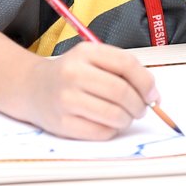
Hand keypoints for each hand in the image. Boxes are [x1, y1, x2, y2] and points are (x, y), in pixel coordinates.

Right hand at [21, 42, 159, 139]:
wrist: (32, 87)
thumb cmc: (71, 74)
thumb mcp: (93, 59)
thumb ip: (122, 69)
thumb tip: (153, 94)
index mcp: (86, 53)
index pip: (126, 64)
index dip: (146, 82)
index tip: (153, 94)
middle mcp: (74, 74)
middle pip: (122, 92)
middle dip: (139, 104)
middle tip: (141, 109)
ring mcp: (66, 99)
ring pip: (114, 115)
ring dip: (127, 119)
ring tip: (124, 116)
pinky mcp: (62, 124)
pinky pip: (101, 132)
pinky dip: (112, 130)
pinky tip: (107, 123)